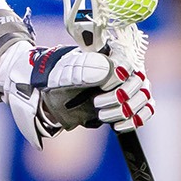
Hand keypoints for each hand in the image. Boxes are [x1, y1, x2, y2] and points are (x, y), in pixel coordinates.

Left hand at [0, 42, 148, 146]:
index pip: (129, 64)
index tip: (102, 88)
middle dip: (122, 97)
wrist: (37, 92)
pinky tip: (118, 125)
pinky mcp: (122, 105)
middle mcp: (119, 69)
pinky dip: (136, 119)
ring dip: (128, 109)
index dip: (120, 78)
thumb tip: (111, 71)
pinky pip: (143, 111)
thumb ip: (82, 68)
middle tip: (97, 105)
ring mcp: (122, 87)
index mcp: (107, 54)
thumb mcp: (61, 70)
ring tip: (103, 115)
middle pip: (140, 82)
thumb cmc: (49, 76)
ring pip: (144, 97)